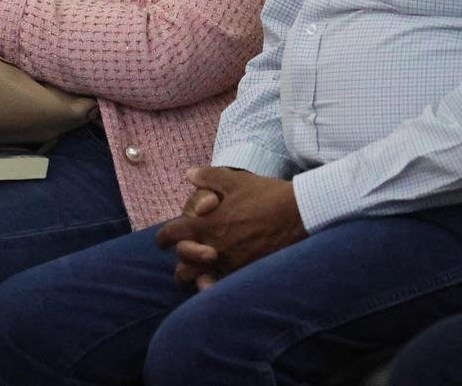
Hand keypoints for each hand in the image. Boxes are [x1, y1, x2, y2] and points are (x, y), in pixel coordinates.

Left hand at [155, 167, 306, 290]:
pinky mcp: (247, 273)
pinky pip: (222, 287)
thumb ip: (209, 177)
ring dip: (195, 275)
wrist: (299, 213)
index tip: (162, 240)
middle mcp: (215, 245)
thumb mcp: (235, 180)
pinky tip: (217, 282)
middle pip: (182, 263)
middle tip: (184, 256)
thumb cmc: (267, 195)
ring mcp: (230, 262)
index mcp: (207, 223)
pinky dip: (215, 286)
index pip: (172, 234)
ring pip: (199, 279)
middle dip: (180, 260)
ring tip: (198, 272)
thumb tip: (189, 174)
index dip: (163, 238)